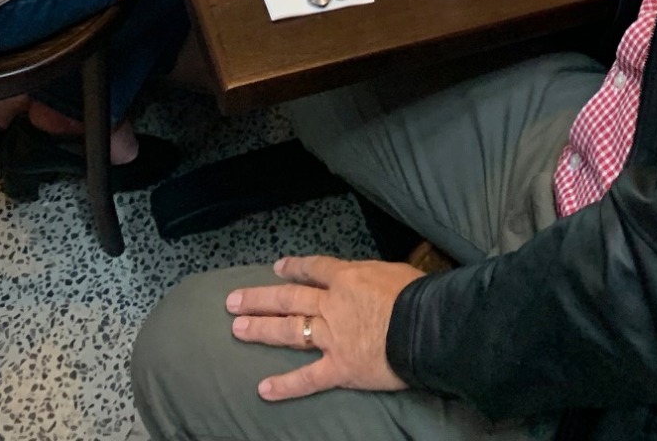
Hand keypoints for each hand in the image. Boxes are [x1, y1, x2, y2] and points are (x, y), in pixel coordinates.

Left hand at [227, 256, 421, 400]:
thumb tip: (367, 279)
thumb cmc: (415, 294)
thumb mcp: (391, 270)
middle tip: (234, 301)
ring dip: (261, 329)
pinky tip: (263, 389)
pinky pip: (307, 378)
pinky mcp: (338, 367)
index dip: (294, 268)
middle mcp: (331, 305)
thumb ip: (371, 276)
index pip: (314, 269)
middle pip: (289, 298)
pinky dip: (285, 385)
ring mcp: (331, 337)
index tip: (277, 268)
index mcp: (346, 278)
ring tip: (237, 329)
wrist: (422, 326)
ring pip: (290, 331)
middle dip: (260, 298)